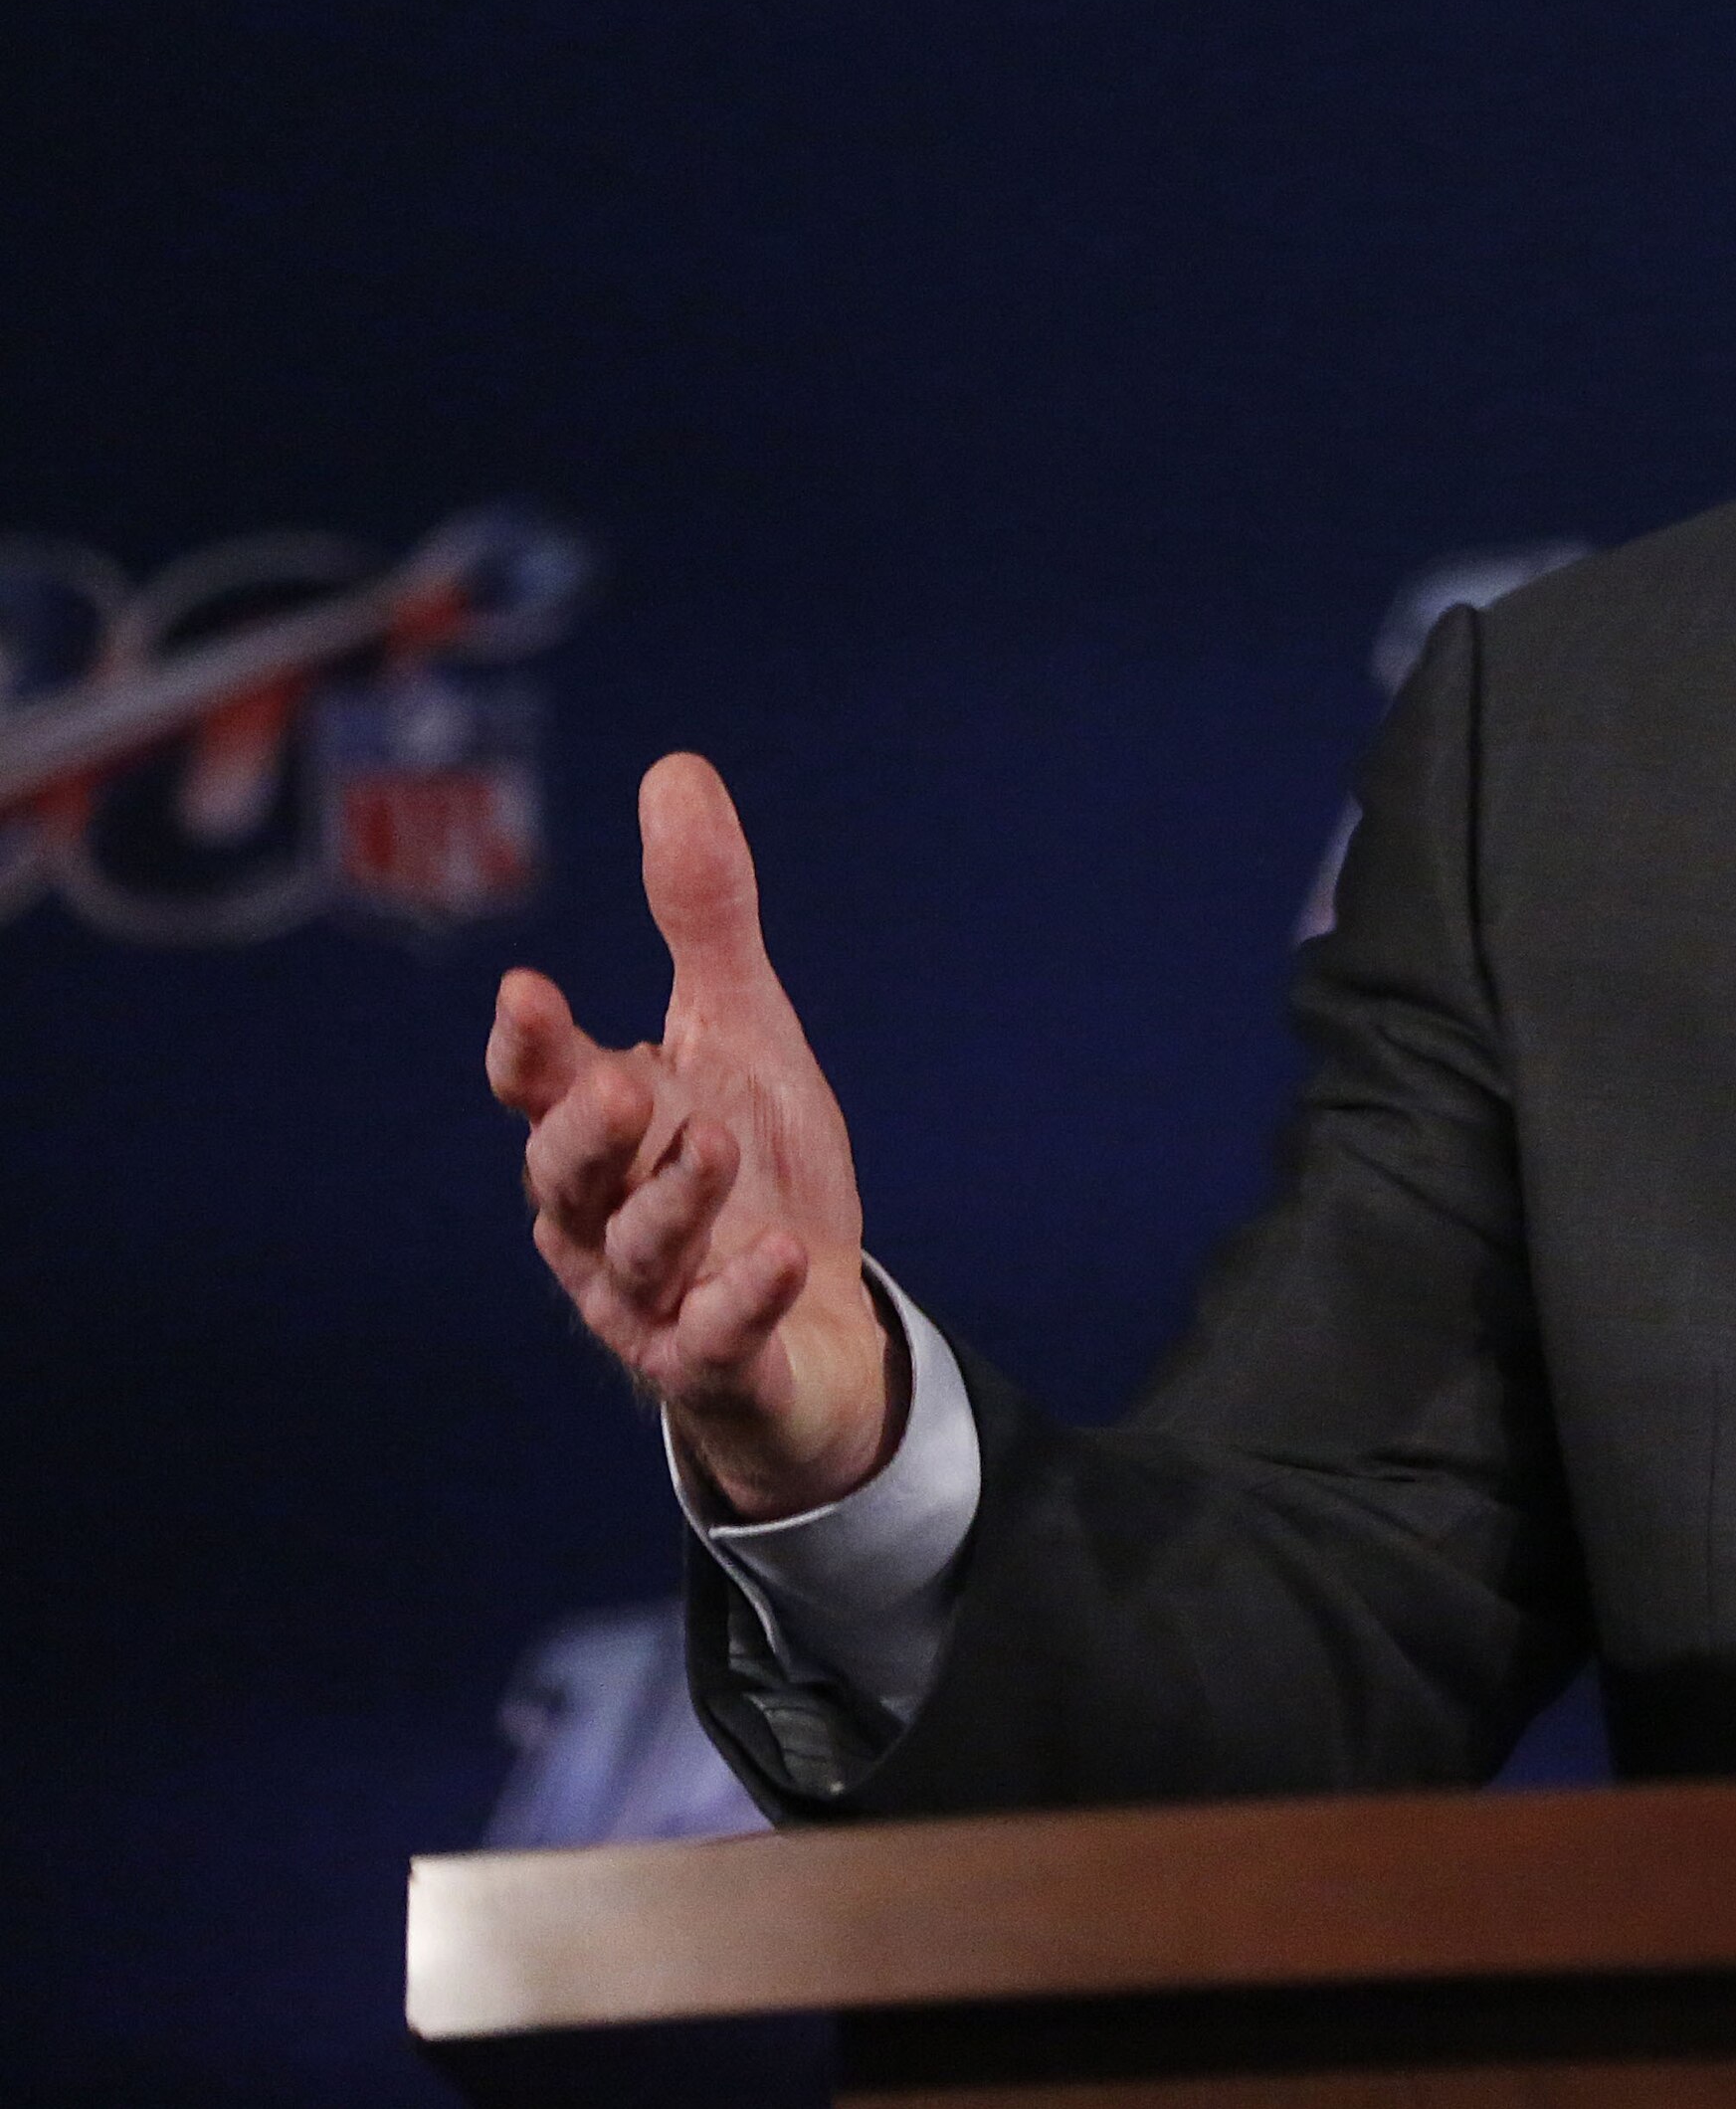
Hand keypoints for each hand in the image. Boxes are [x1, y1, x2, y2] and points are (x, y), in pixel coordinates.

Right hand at [487, 753, 891, 1522]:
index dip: (529, 1048)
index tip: (528, 993)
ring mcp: (652, 1299)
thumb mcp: (740, 1030)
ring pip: (635, 1254)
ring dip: (669, 1203)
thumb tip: (676, 768)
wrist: (814, 1321)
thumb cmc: (755, 1165)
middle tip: (622, 1086)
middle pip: (567, 1179)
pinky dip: (737, 1299)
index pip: (541, 1086)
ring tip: (716, 1143)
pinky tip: (780, 1257)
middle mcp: (603, 1217)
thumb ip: (704, 916)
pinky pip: (712, 1339)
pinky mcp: (712, 1362)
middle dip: (585, 1134)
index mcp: (602, 1130)